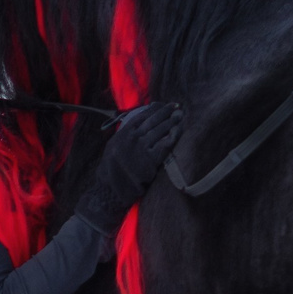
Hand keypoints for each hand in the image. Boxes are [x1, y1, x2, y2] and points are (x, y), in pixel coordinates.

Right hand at [80, 103, 183, 229]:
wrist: (112, 188)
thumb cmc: (113, 168)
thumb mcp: (113, 146)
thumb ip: (125, 134)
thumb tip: (138, 123)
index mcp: (123, 133)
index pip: (142, 116)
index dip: (154, 109)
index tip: (163, 105)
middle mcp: (132, 138)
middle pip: (153, 120)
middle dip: (166, 112)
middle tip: (176, 107)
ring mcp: (142, 148)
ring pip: (160, 130)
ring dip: (171, 121)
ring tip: (179, 116)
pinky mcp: (150, 160)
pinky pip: (165, 144)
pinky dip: (172, 136)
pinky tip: (178, 131)